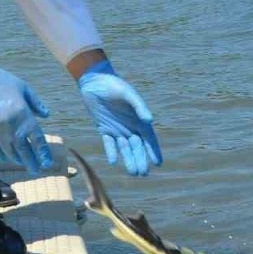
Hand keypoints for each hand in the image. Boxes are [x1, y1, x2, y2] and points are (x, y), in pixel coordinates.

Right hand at [0, 52, 52, 173]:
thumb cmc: (1, 80)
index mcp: (24, 115)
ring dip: (17, 159)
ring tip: (23, 163)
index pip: (37, 139)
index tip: (47, 163)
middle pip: (24, 151)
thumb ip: (36, 103)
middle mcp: (11, 127)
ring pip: (9, 153)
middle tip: (36, 170)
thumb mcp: (24, 88)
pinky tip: (6, 158)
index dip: (43, 153)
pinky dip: (2, 155)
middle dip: (31, 162)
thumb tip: (46, 115)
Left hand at [77, 60, 162, 175]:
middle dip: (141, 159)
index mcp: (138, 118)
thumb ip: (139, 106)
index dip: (153, 150)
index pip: (149, 138)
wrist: (94, 80)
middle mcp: (129, 125)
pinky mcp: (104, 127)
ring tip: (133, 172)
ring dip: (129, 159)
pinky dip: (111, 151)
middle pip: (137, 146)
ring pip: (124, 148)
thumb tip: (149, 121)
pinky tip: (113, 161)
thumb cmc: (114, 84)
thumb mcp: (128, 94)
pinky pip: (109, 143)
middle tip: (143, 173)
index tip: (158, 163)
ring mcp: (117, 128)